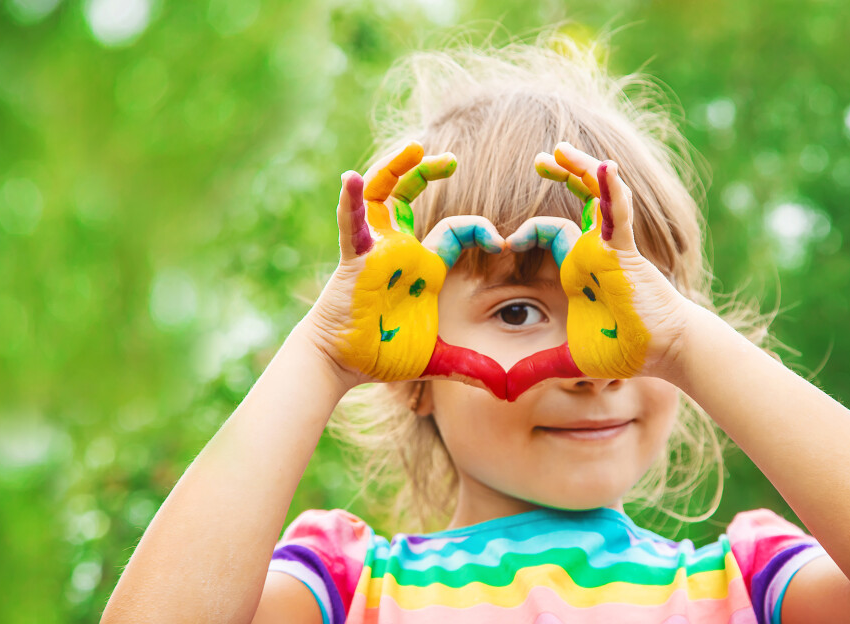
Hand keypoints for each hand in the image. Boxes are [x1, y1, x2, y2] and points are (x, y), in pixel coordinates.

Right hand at [303, 142, 494, 383]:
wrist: (343, 364)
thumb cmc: (383, 354)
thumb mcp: (436, 359)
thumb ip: (470, 367)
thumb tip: (505, 387)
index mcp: (424, 266)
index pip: (456, 231)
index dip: (481, 230)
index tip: (503, 241)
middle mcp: (400, 249)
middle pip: (412, 196)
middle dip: (429, 172)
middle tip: (451, 158)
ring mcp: (375, 249)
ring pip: (384, 195)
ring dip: (397, 169)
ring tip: (415, 148)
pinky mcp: (354, 258)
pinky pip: (351, 224)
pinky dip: (352, 201)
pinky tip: (352, 179)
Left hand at [524, 142, 694, 378]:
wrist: (662, 352)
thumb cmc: (623, 349)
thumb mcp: (568, 360)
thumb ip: (536, 368)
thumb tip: (505, 391)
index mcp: (577, 268)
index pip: (548, 232)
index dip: (525, 230)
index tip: (502, 243)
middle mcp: (593, 250)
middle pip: (574, 202)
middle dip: (560, 176)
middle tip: (540, 158)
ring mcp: (610, 246)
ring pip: (596, 197)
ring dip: (581, 170)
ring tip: (559, 149)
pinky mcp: (625, 251)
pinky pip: (618, 215)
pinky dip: (612, 192)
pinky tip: (606, 168)